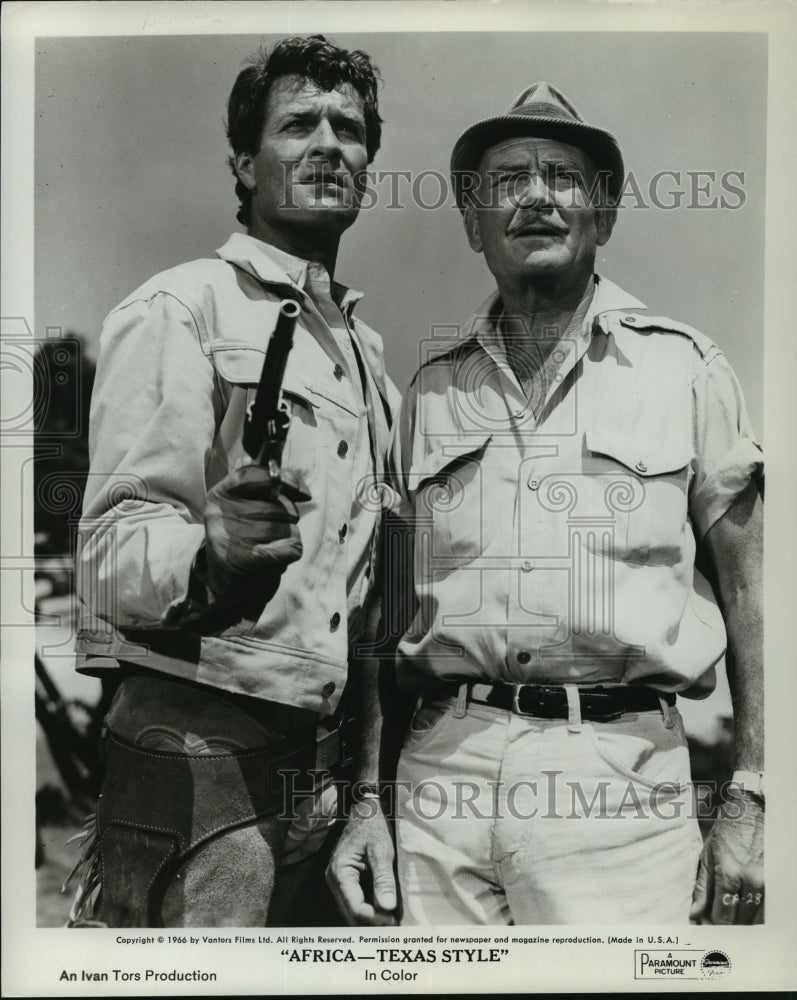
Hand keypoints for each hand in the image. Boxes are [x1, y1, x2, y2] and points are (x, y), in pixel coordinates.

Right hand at [202, 464, 303, 602]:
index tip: (301, 490)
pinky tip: (277, 555)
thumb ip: (269, 488)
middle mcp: (221, 515)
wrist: (224, 578)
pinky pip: (291, 545)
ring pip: (287, 527)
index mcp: (219, 496)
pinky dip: (292, 549)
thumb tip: (302, 490)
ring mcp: (233, 537)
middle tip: (273, 529)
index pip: (251, 475)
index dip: (282, 478)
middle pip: (277, 506)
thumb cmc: (242, 535)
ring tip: (270, 544)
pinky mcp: (247, 560)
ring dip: (289, 534)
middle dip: (287, 516)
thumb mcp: (244, 504)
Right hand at [326, 798, 397, 924]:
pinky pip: (353, 901)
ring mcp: (337, 881)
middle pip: (350, 913)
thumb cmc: (373, 827)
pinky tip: (382, 910)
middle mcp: (333, 879)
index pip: (355, 907)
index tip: (394, 920)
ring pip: (350, 910)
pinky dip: (367, 909)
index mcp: (340, 872)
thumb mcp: (382, 850)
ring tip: (391, 920)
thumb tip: (388, 907)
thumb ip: (383, 878)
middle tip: (395, 925)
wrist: (365, 811)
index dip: (375, 918)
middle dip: (372, 922)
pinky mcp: (344, 880)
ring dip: (370, 918)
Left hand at [690, 792, 763, 923]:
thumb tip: (695, 912)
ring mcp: (764, 882)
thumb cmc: (725, 833)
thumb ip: (701, 888)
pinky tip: (742, 908)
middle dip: (726, 924)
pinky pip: (764, 908)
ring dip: (740, 920)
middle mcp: (749, 881)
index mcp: (729, 874)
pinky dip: (753, 913)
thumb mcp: (706, 856)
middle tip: (715, 920)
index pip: (722, 915)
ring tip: (728, 914)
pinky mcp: (773, 881)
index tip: (705, 922)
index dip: (712, 922)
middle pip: (739, 920)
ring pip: (754, 918)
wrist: (749, 813)